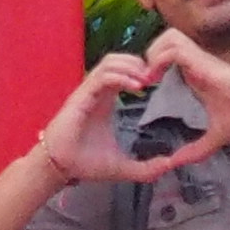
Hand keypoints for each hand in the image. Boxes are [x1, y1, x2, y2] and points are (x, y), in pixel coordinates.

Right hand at [29, 50, 173, 184]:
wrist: (61, 169)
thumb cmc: (85, 163)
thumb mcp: (123, 166)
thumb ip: (146, 168)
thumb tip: (168, 166)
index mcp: (105, 100)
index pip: (123, 71)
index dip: (140, 70)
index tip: (157, 82)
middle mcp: (96, 91)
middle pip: (117, 60)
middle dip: (138, 62)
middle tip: (154, 77)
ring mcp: (87, 92)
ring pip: (109, 62)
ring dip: (130, 66)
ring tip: (146, 79)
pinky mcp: (80, 97)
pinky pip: (101, 77)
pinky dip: (120, 77)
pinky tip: (135, 87)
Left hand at [140, 28, 229, 147]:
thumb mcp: (214, 136)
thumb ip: (195, 149)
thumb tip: (176, 164)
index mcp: (196, 74)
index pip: (170, 54)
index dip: (154, 65)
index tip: (144, 87)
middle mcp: (196, 62)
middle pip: (166, 38)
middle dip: (149, 54)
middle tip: (142, 79)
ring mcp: (200, 58)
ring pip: (169, 37)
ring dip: (154, 53)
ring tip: (148, 76)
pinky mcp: (203, 60)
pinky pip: (174, 48)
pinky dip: (160, 59)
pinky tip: (155, 78)